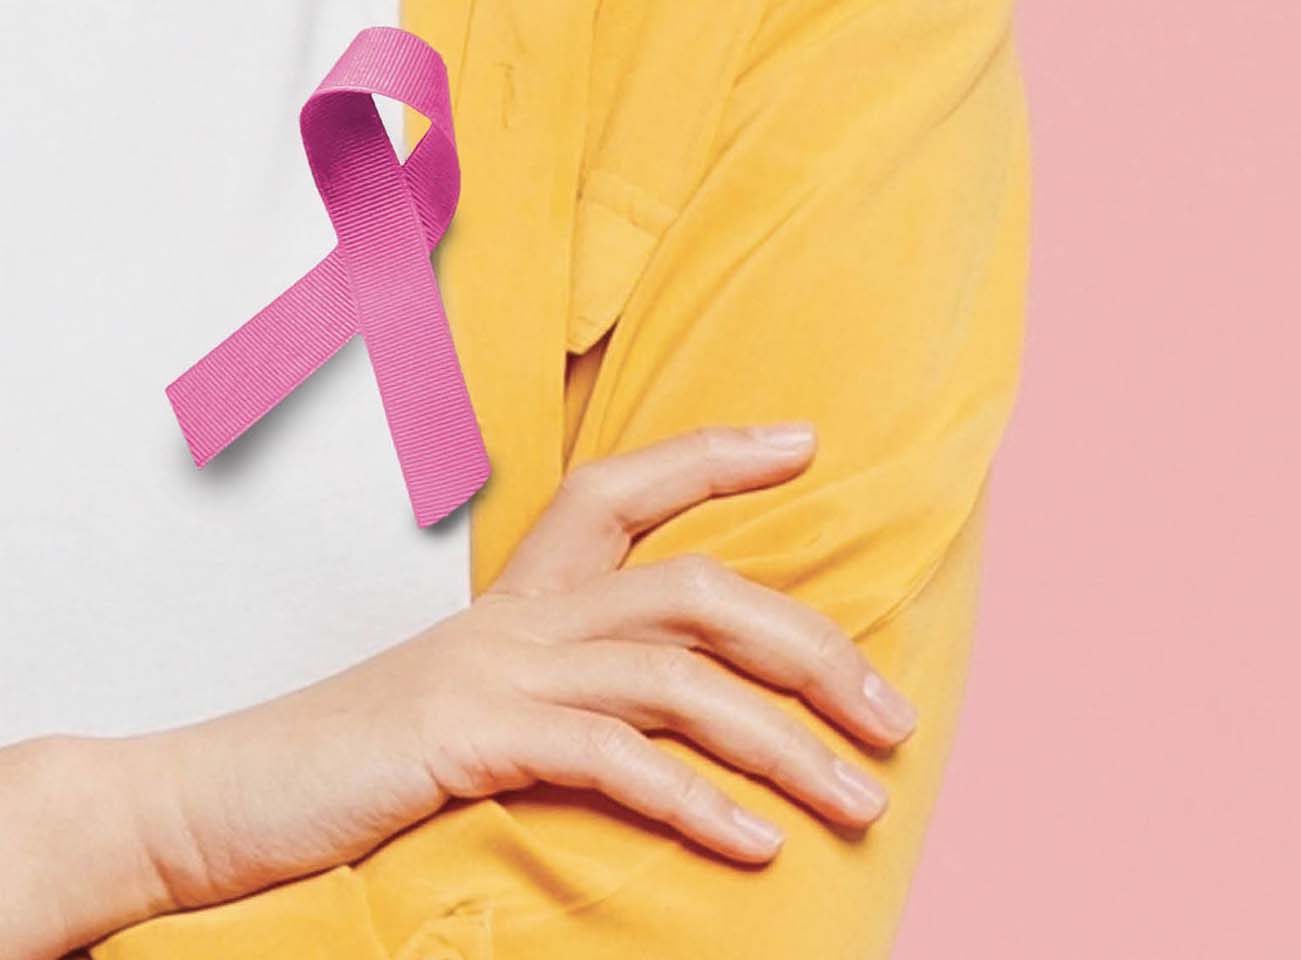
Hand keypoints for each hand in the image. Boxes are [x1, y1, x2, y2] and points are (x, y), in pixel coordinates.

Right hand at [0, 423, 917, 957]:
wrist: (199, 803)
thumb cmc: (346, 769)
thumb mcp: (463, 711)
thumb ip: (555, 699)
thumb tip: (669, 736)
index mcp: (515, 602)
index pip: (620, 491)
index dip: (713, 456)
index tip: (804, 441)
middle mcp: (513, 620)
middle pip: (696, 591)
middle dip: (813, 649)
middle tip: (894, 718)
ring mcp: (490, 674)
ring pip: (676, 679)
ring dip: (785, 745)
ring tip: (861, 801)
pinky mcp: (465, 741)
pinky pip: (611, 760)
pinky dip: (696, 803)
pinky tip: (756, 844)